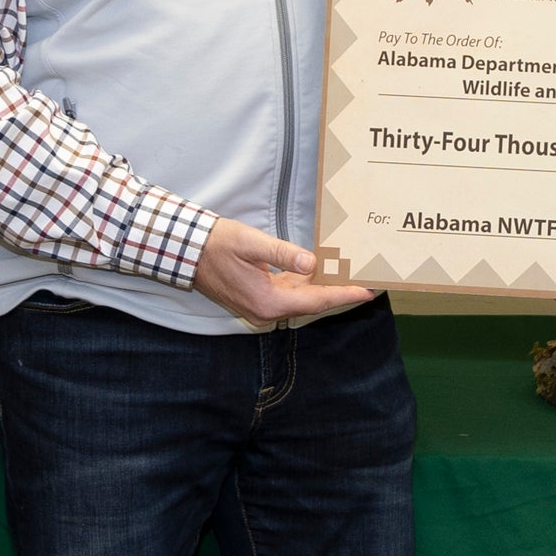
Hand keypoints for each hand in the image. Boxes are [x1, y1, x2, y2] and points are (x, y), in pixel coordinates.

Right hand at [191, 215, 374, 325]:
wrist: (187, 252)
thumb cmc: (218, 244)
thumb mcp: (252, 243)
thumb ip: (284, 254)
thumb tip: (313, 263)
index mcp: (268, 301)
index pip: (316, 300)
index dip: (344, 295)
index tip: (369, 291)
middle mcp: (266, 312)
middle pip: (312, 304)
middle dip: (339, 293)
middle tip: (367, 282)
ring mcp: (261, 310)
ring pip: (301, 301)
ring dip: (323, 289)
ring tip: (349, 277)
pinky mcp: (257, 303)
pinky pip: (289, 297)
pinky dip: (306, 287)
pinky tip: (320, 274)